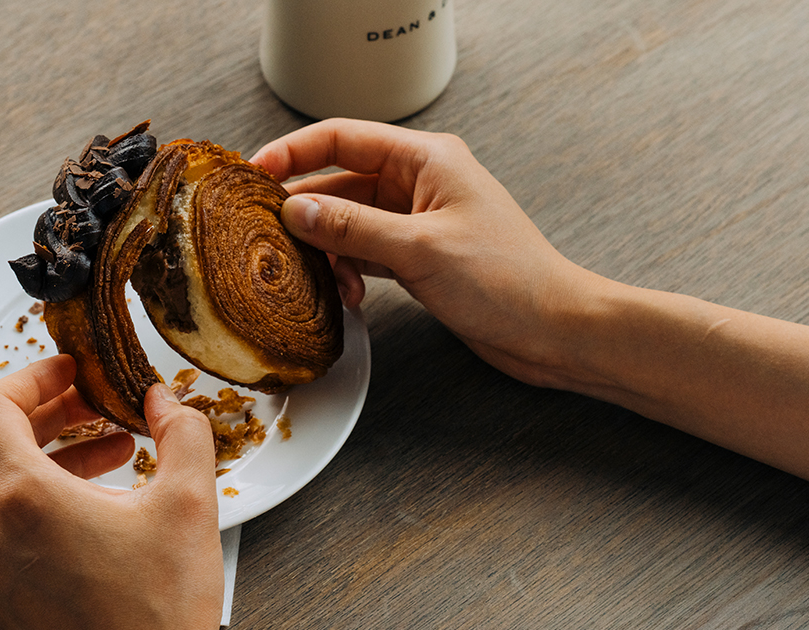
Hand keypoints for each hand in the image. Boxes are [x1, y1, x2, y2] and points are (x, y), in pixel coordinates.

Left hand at [0, 354, 222, 629]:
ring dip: (28, 469)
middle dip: (54, 421)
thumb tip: (165, 402)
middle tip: (95, 415)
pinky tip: (23, 521)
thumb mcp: (190, 504)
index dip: (31, 378)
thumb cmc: (162, 614)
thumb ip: (182, 433)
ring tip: (79, 470)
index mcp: (28, 497)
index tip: (65, 375)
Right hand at [251, 118, 599, 388]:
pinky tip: (347, 294)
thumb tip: (295, 208)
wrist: (555, 330)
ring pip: (347, 221)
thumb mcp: (420, 249)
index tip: (253, 173)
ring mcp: (417, 220)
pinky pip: (363, 250)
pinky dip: (348, 269)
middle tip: (267, 235)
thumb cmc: (510, 280)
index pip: (342, 138)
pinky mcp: (417, 255)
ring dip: (327, 248)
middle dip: (304, 210)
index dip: (293, 152)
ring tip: (316, 275)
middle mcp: (419, 182)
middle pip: (339, 181)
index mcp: (426, 159)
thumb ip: (352, 226)